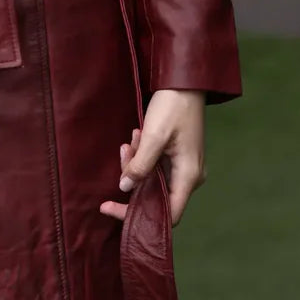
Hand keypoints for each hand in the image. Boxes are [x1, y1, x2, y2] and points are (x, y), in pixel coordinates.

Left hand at [99, 89, 206, 226]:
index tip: (110, 207)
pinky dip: (141, 156)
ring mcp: (183, 168)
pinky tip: (137, 137)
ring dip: (136, 163)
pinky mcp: (176, 158)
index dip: (137, 216)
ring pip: (152, 180)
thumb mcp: (153, 137)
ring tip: (132, 140)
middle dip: (132, 179)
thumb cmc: (173, 108)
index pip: (167, 215)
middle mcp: (189, 177)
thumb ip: (139, 165)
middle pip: (155, 196)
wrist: (184, 84)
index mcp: (188, 176)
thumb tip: (125, 188)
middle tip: (124, 152)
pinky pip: (154, 167)